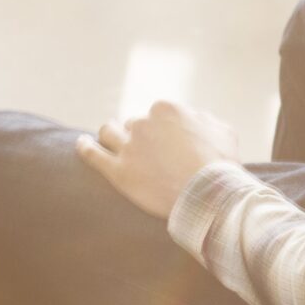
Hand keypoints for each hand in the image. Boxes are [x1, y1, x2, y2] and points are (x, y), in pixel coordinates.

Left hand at [76, 100, 239, 219]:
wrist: (209, 194)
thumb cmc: (221, 164)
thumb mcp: (223, 130)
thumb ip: (204, 119)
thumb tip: (195, 118)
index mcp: (166, 109)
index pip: (155, 114)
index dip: (161, 128)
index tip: (166, 141)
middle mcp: (143, 123)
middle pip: (133, 124)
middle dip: (138, 135)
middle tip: (146, 152)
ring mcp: (128, 147)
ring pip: (108, 132)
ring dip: (110, 135)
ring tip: (110, 141)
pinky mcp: (118, 171)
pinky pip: (92, 154)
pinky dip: (84, 147)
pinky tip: (81, 144)